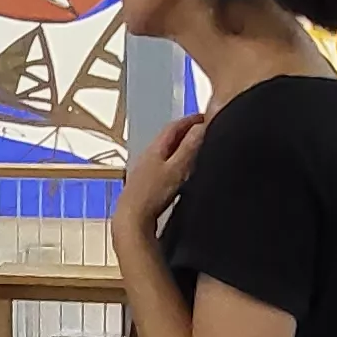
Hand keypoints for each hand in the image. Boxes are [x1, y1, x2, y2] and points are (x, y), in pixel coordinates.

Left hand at [115, 113, 207, 234]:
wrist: (131, 219)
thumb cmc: (152, 194)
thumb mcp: (177, 169)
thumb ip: (189, 148)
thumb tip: (201, 127)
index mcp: (155, 148)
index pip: (173, 127)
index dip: (190, 120)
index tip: (205, 117)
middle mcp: (147, 156)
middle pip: (168, 138)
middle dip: (186, 132)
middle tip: (203, 131)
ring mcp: (144, 170)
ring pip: (164, 152)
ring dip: (180, 148)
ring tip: (196, 150)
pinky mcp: (144, 185)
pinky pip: (162, 166)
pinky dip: (174, 163)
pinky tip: (180, 173)